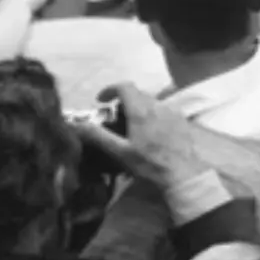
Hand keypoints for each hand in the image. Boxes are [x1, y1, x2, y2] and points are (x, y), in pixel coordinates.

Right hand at [76, 84, 207, 188]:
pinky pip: (163, 109)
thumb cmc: (149, 163)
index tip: (101, 101)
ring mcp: (172, 110)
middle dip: (123, 100)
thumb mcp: (120, 152)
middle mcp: (158, 105)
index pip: (125, 86)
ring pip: (151, 101)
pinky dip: (152, 114)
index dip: (110, 90)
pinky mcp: (181, 119)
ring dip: (138, 107)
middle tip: (114, 117)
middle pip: (137, 93)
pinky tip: (150, 131)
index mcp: (141, 110)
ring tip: (131, 126)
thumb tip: (77, 124)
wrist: (183, 173)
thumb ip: (98, 136)